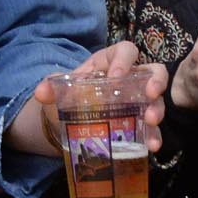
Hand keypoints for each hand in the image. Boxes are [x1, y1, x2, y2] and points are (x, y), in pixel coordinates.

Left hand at [23, 41, 169, 156]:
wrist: (68, 120)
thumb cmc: (70, 95)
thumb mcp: (60, 89)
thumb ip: (50, 88)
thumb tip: (41, 92)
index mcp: (111, 62)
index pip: (125, 51)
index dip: (124, 60)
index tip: (116, 77)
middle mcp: (130, 78)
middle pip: (153, 71)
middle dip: (155, 82)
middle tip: (151, 95)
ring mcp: (138, 100)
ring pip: (156, 100)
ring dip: (157, 110)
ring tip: (151, 122)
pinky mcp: (139, 122)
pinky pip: (152, 127)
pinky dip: (153, 136)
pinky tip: (151, 146)